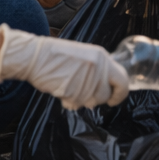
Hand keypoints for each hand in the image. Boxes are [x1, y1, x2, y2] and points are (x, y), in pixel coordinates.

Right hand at [0, 24, 128, 110]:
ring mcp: (85, 79)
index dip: (120, 94)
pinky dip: (69, 102)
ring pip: (91, 101)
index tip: (114, 100)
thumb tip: (105, 87)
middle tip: (87, 97)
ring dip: (81, 100)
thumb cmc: (57, 56)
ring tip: (70, 90)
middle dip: (98, 100)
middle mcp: (97, 67)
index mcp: (102, 57)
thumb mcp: (85, 56)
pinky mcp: (72, 89)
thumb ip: (98, 69)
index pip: (123, 80)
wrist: (35, 56)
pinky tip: (62, 92)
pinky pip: (76, 104)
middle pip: (106, 94)